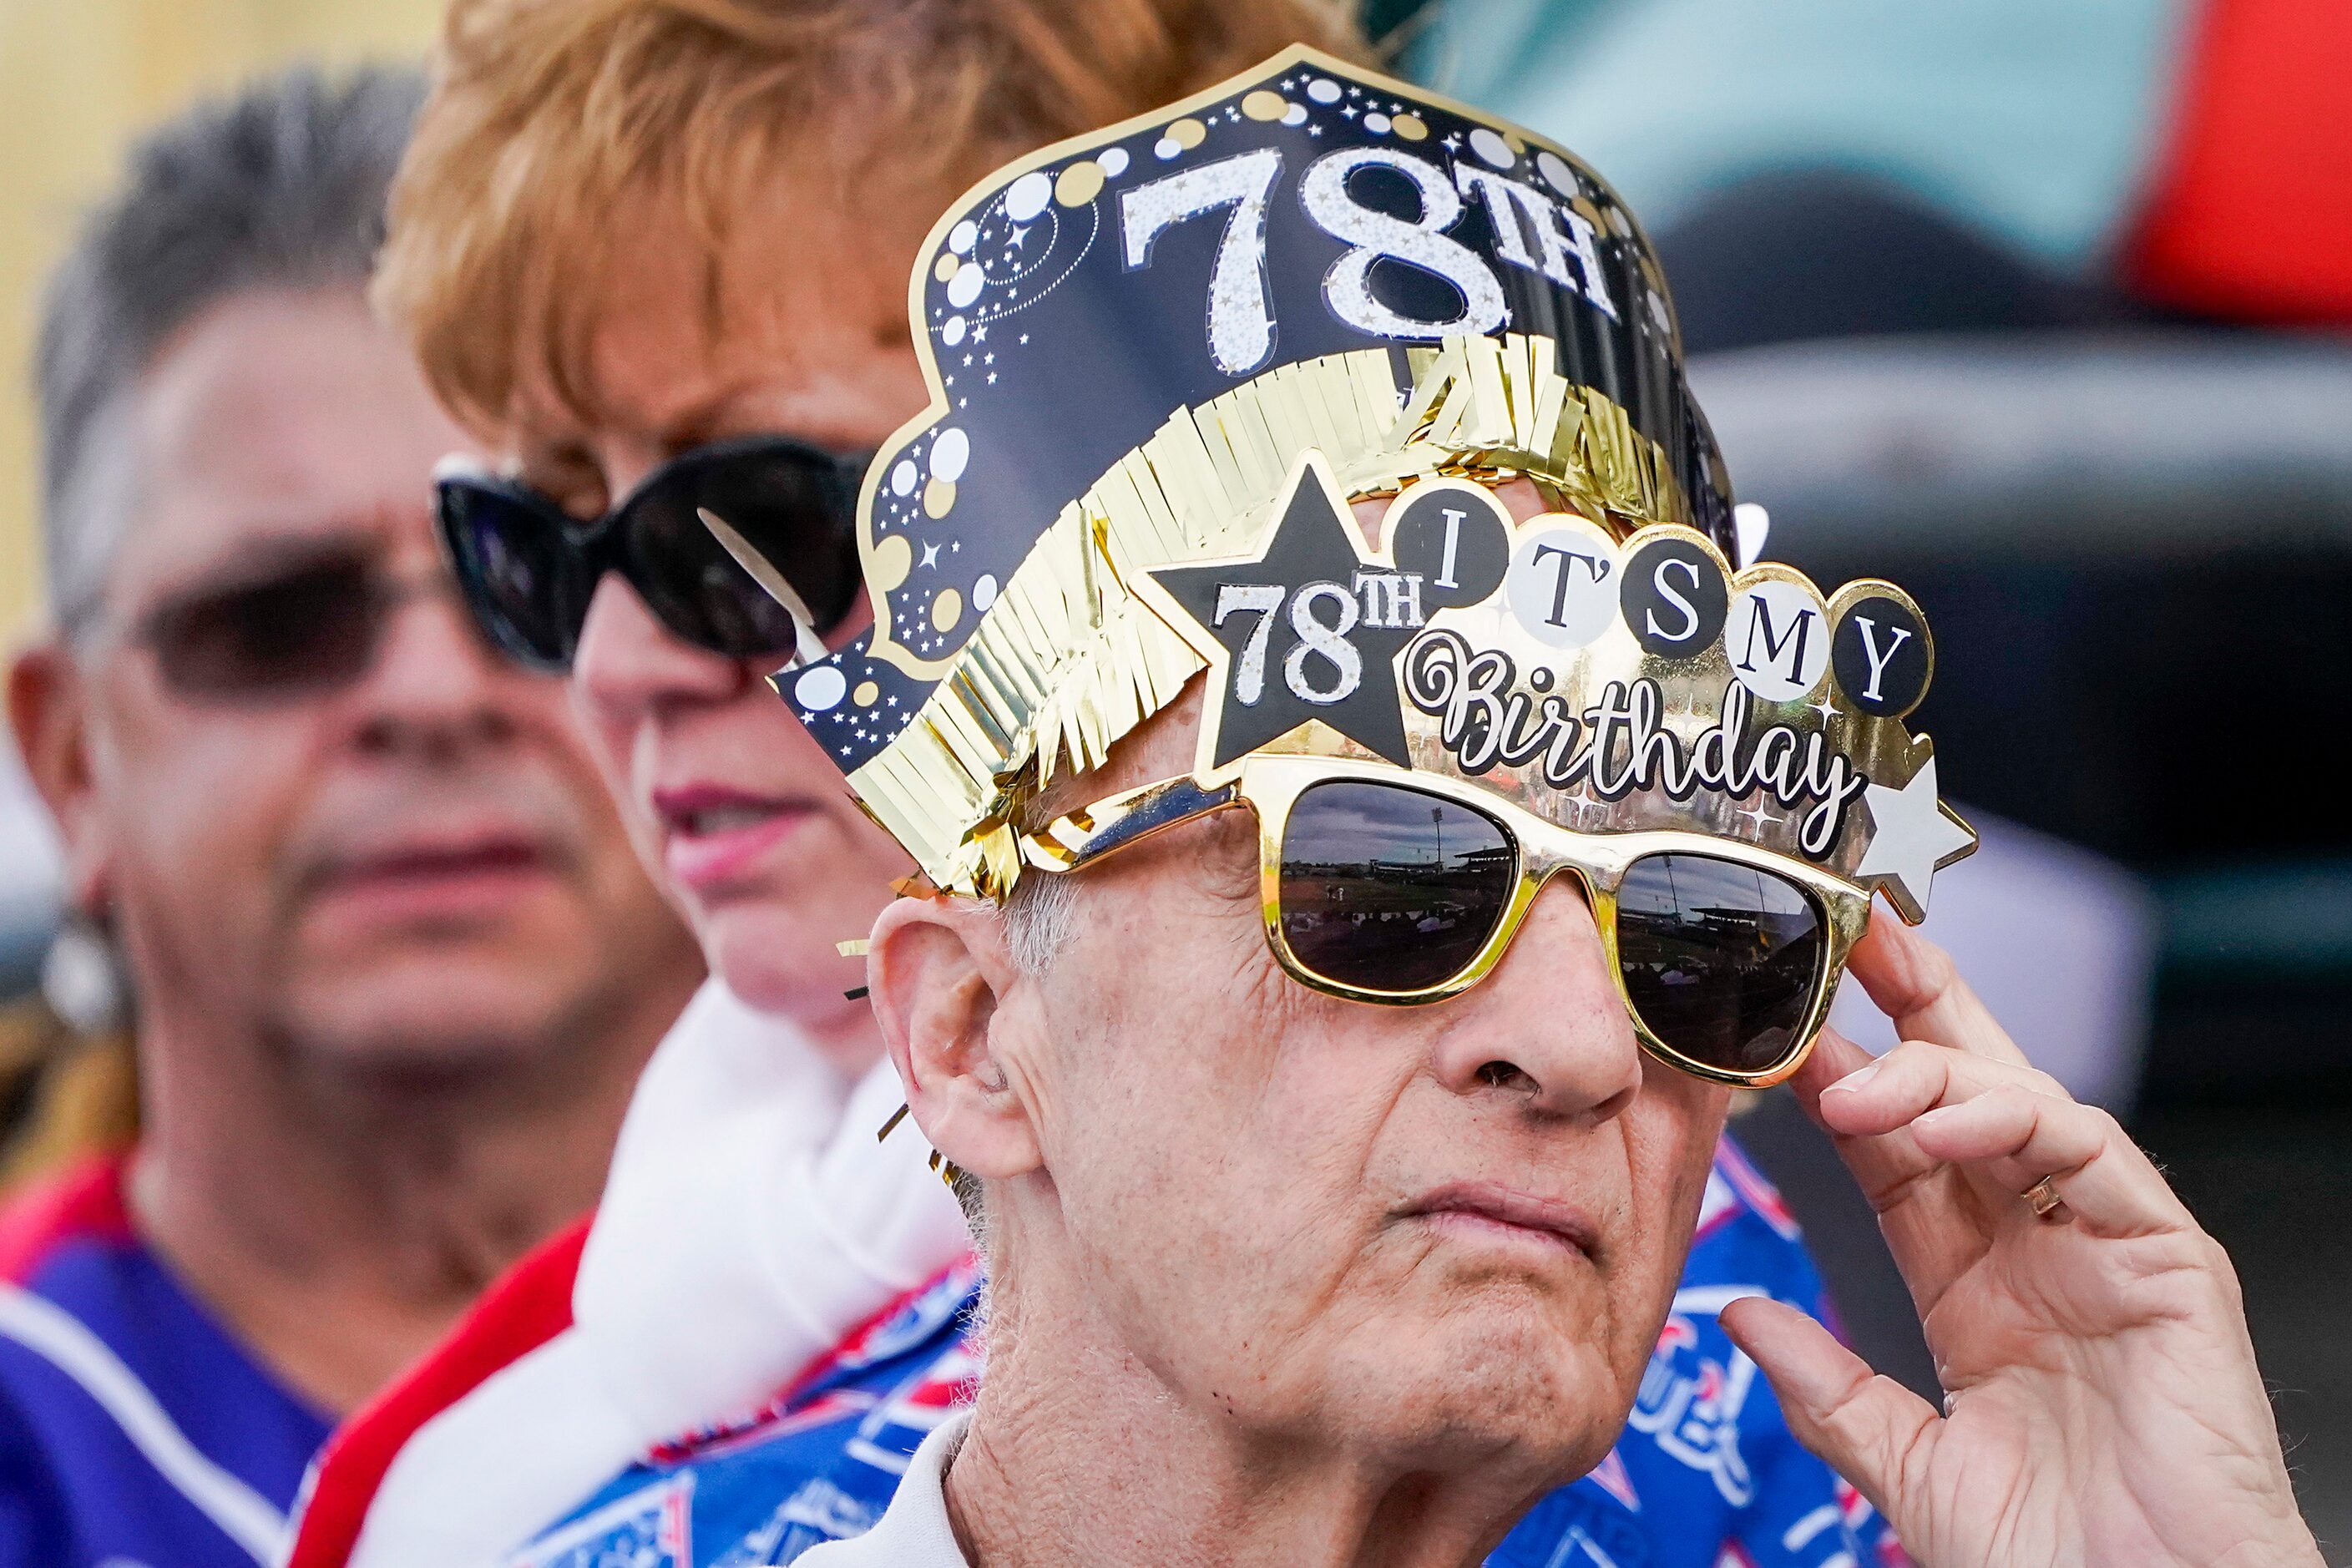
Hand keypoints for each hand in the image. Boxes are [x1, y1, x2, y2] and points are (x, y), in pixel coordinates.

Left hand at [1719, 917, 2319, 1567]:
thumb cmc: (2053, 1558)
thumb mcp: (1904, 1463)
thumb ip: (1826, 1387)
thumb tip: (1739, 1316)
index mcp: (1971, 1283)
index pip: (1895, 1148)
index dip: (1838, 1080)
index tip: (1771, 1025)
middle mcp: (2037, 1246)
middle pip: (1966, 1089)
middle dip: (1908, 1005)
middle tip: (1840, 937)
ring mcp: (2104, 1246)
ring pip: (2021, 1102)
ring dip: (1933, 1075)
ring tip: (1851, 1085)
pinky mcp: (2169, 1258)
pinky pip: (2091, 1151)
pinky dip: (2014, 1122)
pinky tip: (1940, 1125)